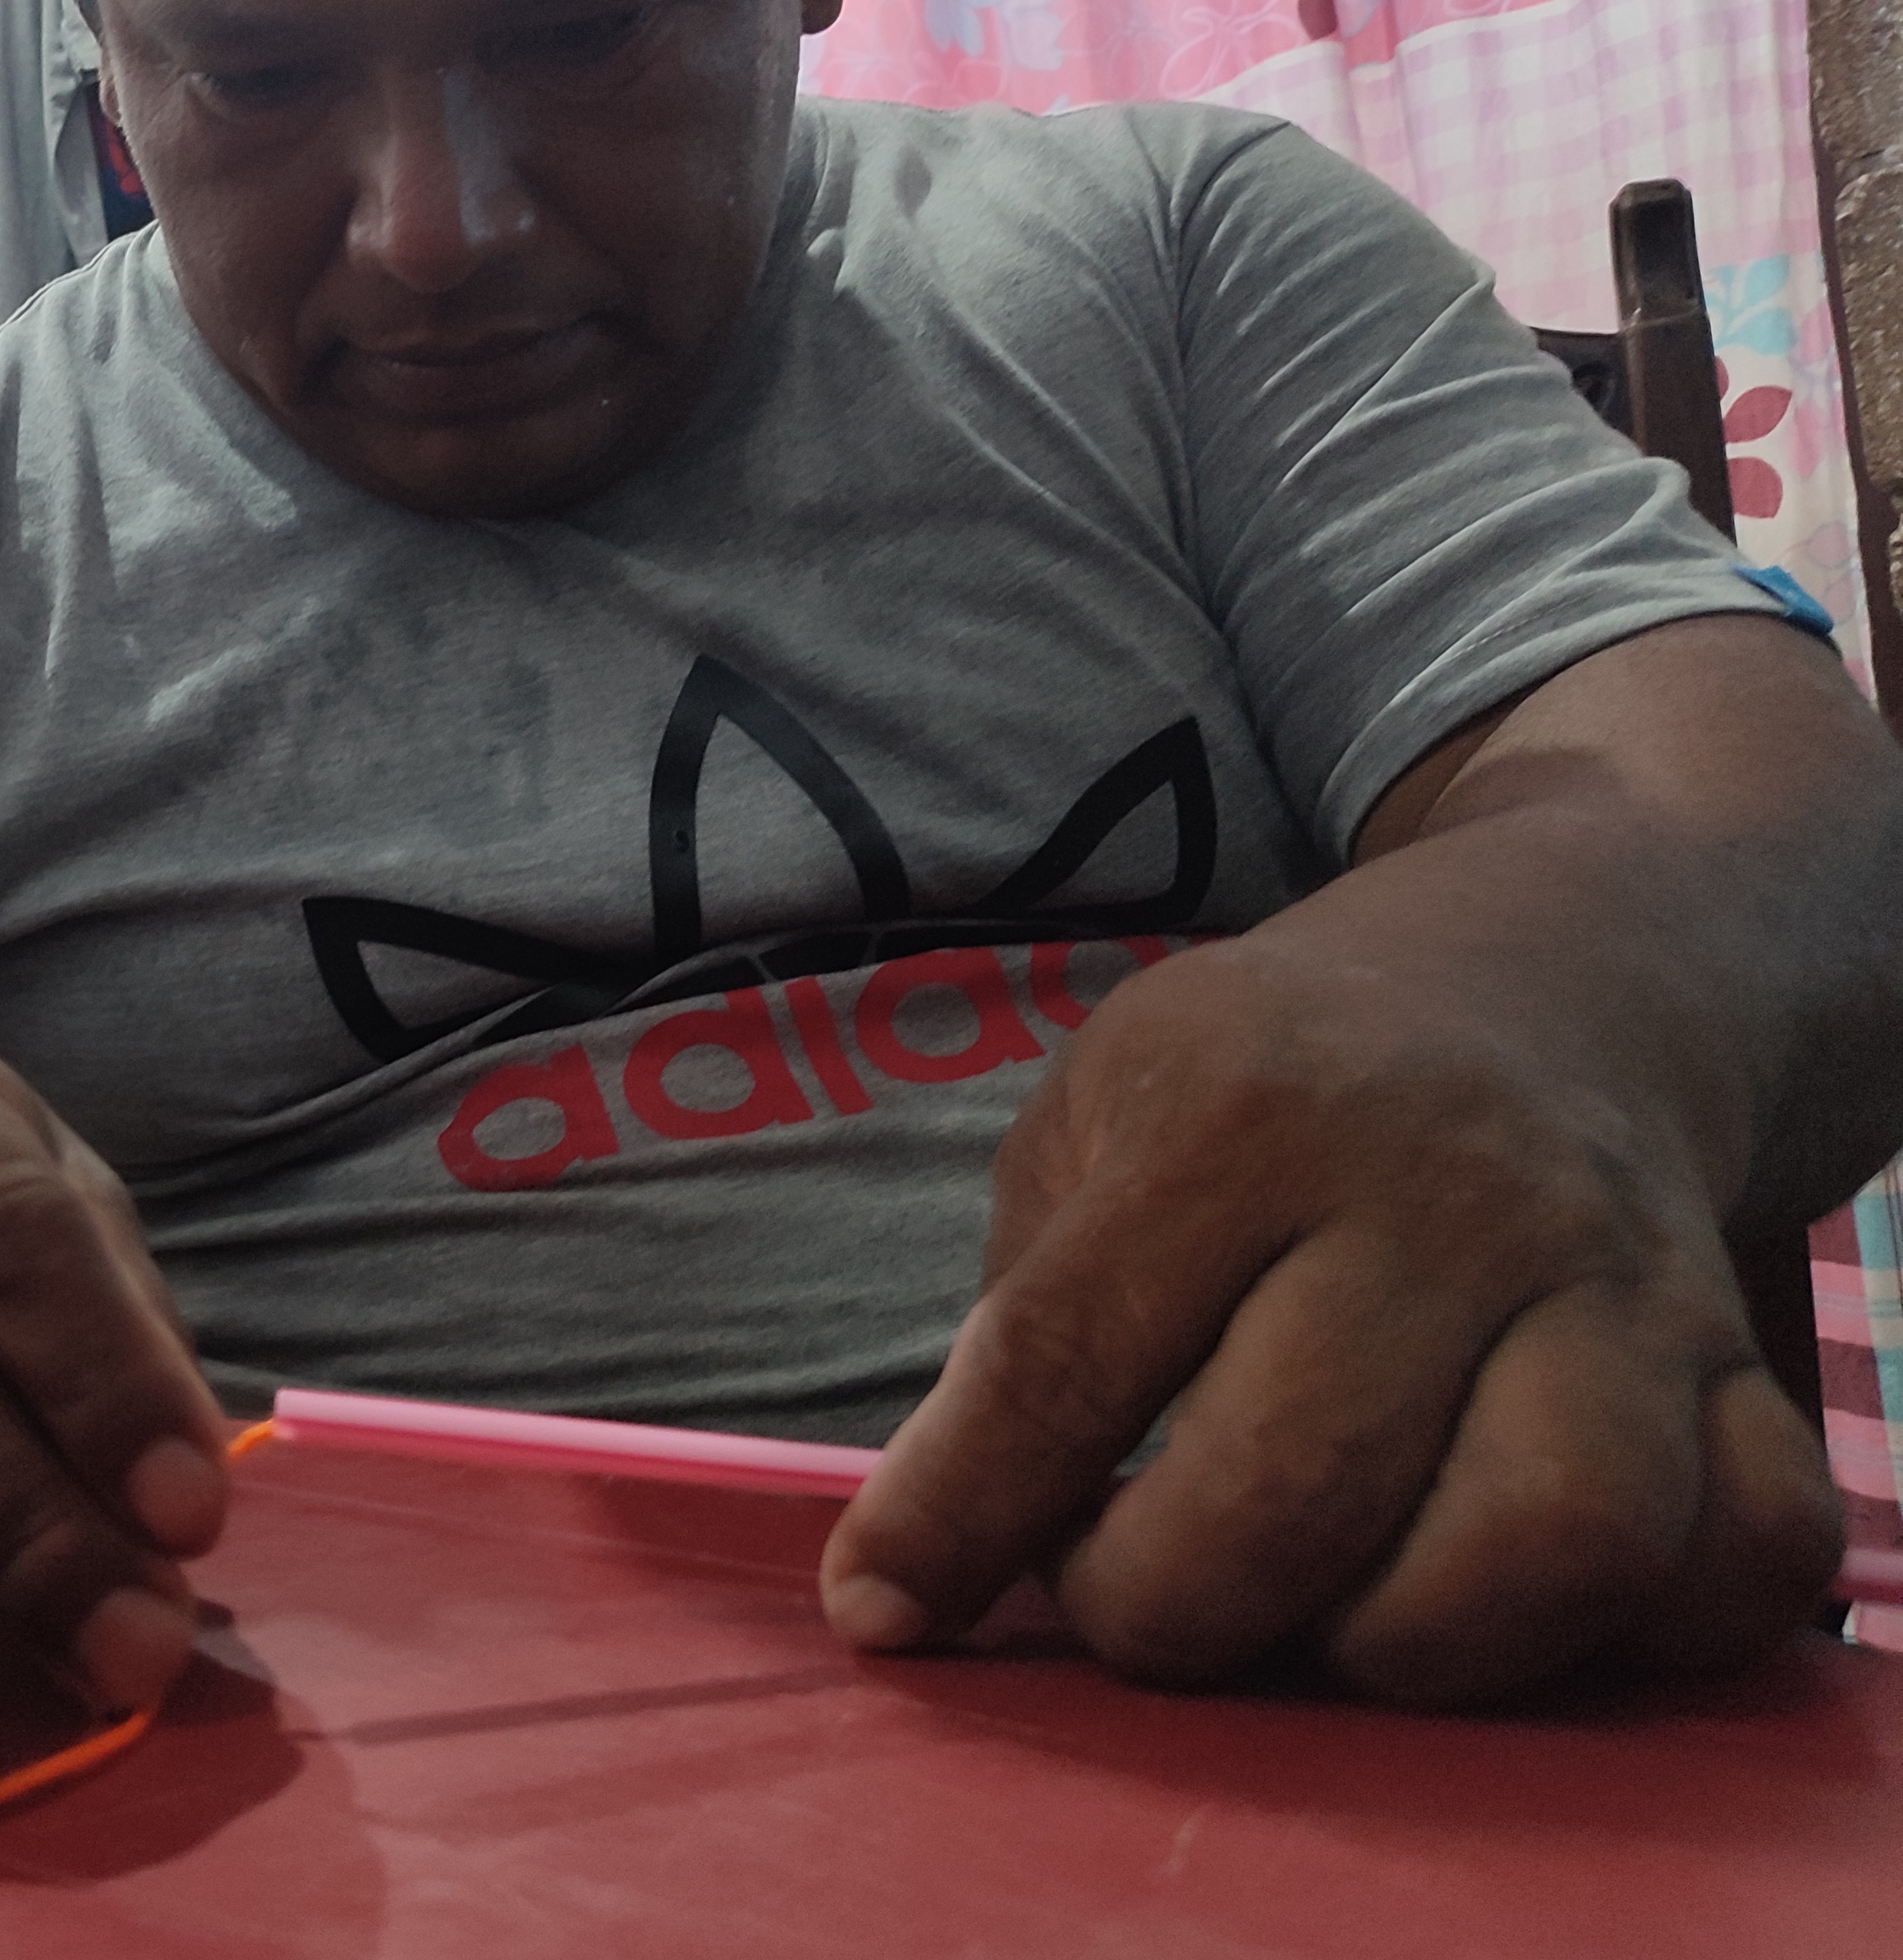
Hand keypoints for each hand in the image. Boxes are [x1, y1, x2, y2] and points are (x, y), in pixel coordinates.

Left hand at [817, 933, 1843, 1702]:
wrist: (1545, 980)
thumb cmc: (1268, 1083)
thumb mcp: (1097, 1123)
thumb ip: (1020, 1329)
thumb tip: (922, 1566)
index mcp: (1244, 1106)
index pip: (1070, 1356)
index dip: (962, 1515)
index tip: (879, 1611)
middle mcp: (1447, 1184)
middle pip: (1298, 1488)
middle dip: (1171, 1611)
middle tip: (1130, 1593)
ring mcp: (1619, 1275)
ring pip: (1548, 1547)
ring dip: (1403, 1647)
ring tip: (1321, 1613)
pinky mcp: (1748, 1361)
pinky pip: (1739, 1558)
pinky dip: (1631, 1634)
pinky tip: (1507, 1597)